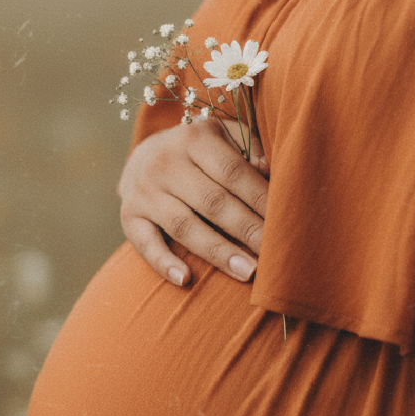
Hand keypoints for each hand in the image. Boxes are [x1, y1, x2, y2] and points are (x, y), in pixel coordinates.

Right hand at [118, 117, 268, 286]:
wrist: (144, 156)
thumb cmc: (200, 152)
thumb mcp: (224, 136)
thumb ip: (249, 148)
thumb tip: (268, 172)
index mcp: (194, 138)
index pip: (233, 172)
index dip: (261, 199)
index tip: (285, 223)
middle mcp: (165, 162)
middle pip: (213, 202)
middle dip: (247, 230)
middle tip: (274, 256)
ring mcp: (144, 190)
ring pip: (184, 226)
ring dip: (218, 251)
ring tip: (247, 272)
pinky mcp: (129, 215)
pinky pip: (145, 243)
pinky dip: (163, 263)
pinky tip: (186, 280)